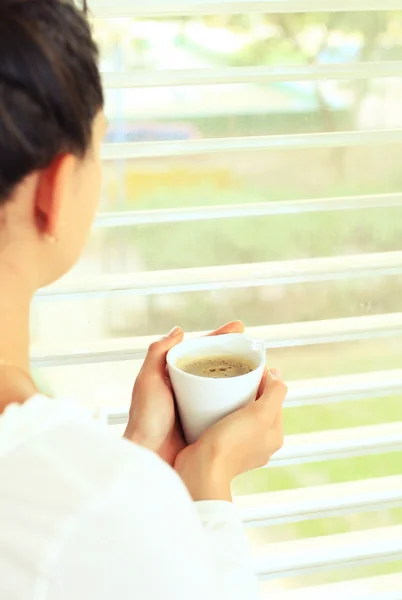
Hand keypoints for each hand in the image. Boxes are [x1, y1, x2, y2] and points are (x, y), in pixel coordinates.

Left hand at [124, 321, 244, 466]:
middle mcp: (188, 389)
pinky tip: (255, 398)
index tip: (240, 328)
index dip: (220, 338)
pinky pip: (228, 408)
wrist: (149, 457)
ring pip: (225, 387)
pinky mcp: (208, 424)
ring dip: (243, 378)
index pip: (200, 350)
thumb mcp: (147, 380)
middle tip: (257, 351)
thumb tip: (180, 330)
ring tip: (262, 371)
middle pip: (216, 366)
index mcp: (173, 375)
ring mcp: (199, 407)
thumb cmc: (145, 419)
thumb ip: (157, 353)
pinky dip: (241, 401)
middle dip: (236, 356)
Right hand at [174, 369, 285, 501]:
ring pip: (242, 414)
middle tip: (234, 376)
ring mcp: (240, 446)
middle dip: (250, 389)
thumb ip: (274, 393)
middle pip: (259, 405)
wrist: (201, 470)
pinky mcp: (221, 447)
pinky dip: (221, 412)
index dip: (265, 380)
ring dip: (234, 400)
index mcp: (274, 435)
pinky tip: (211, 405)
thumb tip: (277, 375)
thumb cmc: (231, 443)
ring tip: (221, 387)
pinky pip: (225, 423)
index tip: (250, 368)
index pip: (275, 399)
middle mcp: (260, 443)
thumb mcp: (260, 413)